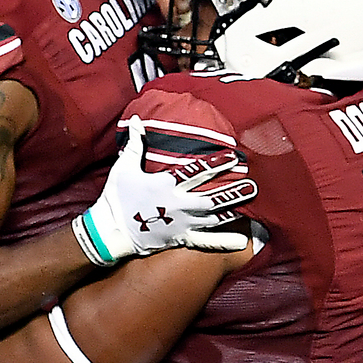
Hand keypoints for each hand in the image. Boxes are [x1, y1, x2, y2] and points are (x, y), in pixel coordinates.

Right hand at [72, 116, 256, 266]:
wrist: (110, 231)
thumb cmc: (117, 197)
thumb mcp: (124, 166)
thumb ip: (135, 143)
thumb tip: (136, 119)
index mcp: (165, 185)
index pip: (195, 172)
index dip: (216, 164)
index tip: (234, 157)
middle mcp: (177, 205)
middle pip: (211, 199)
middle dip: (232, 192)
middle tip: (252, 186)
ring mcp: (180, 224)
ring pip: (212, 218)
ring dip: (232, 211)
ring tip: (250, 205)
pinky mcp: (180, 239)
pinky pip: (205, 242)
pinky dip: (223, 242)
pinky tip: (242, 243)